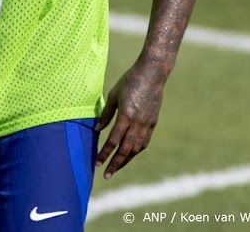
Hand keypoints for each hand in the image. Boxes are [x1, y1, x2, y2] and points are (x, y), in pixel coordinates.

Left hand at [95, 58, 168, 177]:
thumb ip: (105, 114)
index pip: (113, 140)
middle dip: (115, 164)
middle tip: (105, 174)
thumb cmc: (129, 81)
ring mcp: (147, 124)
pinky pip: (144, 142)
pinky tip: (129, 155)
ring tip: (116, 168)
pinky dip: (136, 151)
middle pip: (125, 150)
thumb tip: (97, 129)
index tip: (97, 163)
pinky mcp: (153, 123)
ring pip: (136, 149)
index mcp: (126, 116)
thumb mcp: (113, 95)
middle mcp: (138, 123)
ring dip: (125, 160)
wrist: (152, 74)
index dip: (104, 153)